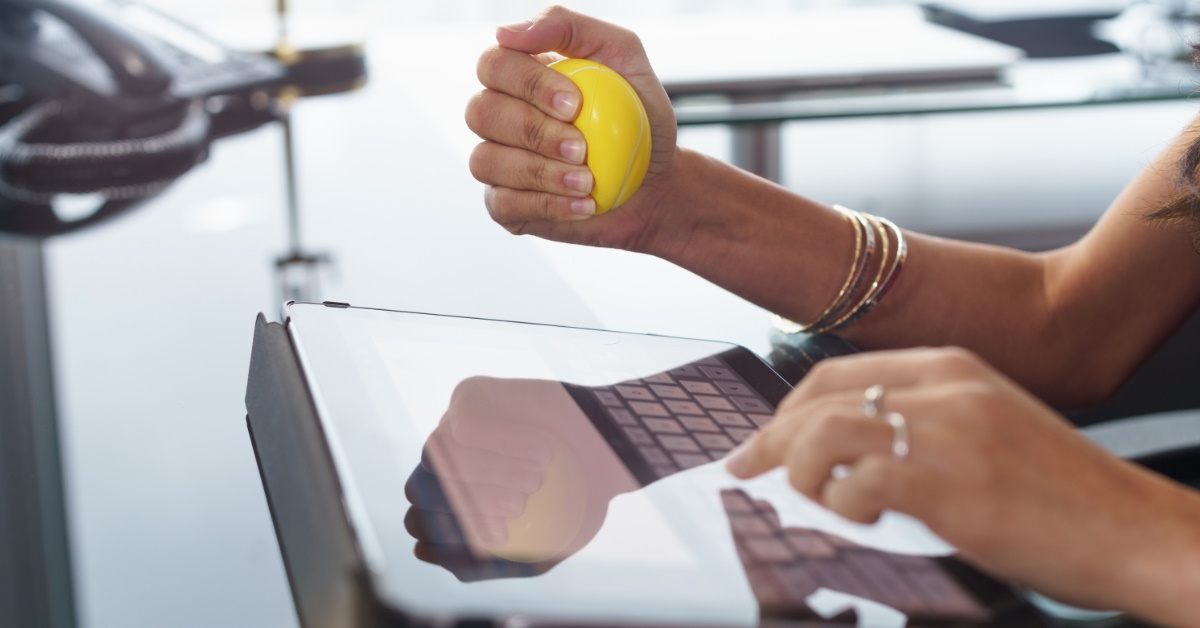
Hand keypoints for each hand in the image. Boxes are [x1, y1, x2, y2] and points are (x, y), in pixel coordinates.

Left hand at [405, 376, 636, 579]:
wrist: (609, 453)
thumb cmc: (573, 503)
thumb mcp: (536, 550)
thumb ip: (484, 563)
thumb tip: (421, 548)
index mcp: (447, 502)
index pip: (420, 522)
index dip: (453, 535)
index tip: (503, 536)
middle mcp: (442, 463)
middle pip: (422, 488)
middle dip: (472, 503)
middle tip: (521, 507)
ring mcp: (451, 428)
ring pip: (439, 454)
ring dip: (491, 472)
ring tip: (537, 480)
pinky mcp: (469, 395)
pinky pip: (463, 423)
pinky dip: (502, 441)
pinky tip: (539, 451)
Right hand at [466, 6, 679, 249]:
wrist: (655, 181)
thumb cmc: (636, 117)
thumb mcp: (622, 57)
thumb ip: (570, 28)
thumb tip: (507, 32)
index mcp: (518, 75)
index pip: (494, 65)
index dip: (528, 83)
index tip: (575, 104)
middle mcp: (498, 115)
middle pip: (481, 112)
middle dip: (534, 130)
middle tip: (582, 148)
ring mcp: (497, 161)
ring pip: (486, 160)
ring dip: (541, 172)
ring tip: (587, 180)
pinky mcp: (505, 204)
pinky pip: (503, 204)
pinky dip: (547, 205)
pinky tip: (584, 205)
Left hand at [726, 347, 1199, 624]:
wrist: (1132, 528)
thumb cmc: (1059, 492)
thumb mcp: (988, 427)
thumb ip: (922, 422)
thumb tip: (844, 450)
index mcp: (950, 367)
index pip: (837, 373)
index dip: (786, 409)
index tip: (760, 442)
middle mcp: (944, 388)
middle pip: (819, 398)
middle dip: (770, 439)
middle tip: (745, 472)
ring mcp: (947, 433)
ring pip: (826, 433)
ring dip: (799, 472)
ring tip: (809, 502)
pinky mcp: (950, 484)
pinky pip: (858, 484)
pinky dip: (840, 506)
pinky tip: (857, 520)